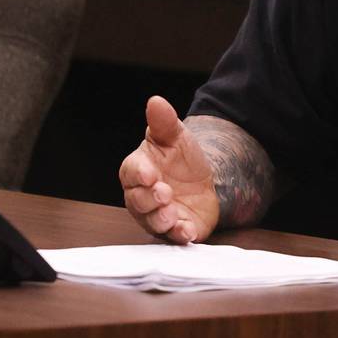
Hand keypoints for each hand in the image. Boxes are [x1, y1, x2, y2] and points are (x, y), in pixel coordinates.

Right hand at [119, 96, 219, 242]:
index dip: (138, 174)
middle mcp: (142, 197)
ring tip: (172, 213)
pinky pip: (173, 237)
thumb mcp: (175, 137)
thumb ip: (164, 122)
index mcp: (138, 171)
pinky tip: (186, 231)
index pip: (130, 173)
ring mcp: (158, 216)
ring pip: (152, 222)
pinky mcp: (177, 230)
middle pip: (137, 201)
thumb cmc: (181, 159)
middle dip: (149, 199)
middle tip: (164, 193)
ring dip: (161, 219)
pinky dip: (179, 235)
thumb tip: (156, 101)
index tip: (149, 173)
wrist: (206, 181)